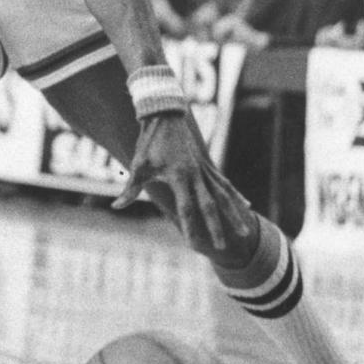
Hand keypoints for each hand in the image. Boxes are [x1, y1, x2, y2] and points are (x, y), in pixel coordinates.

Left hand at [112, 113, 252, 251]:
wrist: (164, 115)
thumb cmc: (148, 142)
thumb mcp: (137, 166)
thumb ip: (130, 189)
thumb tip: (116, 206)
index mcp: (179, 176)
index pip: (186, 208)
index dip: (189, 227)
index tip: (193, 245)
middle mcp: (196, 174)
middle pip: (209, 206)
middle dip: (216, 228)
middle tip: (222, 248)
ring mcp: (204, 169)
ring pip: (223, 196)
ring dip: (234, 215)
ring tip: (245, 233)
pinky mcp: (207, 164)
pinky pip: (224, 183)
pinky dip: (235, 195)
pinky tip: (247, 205)